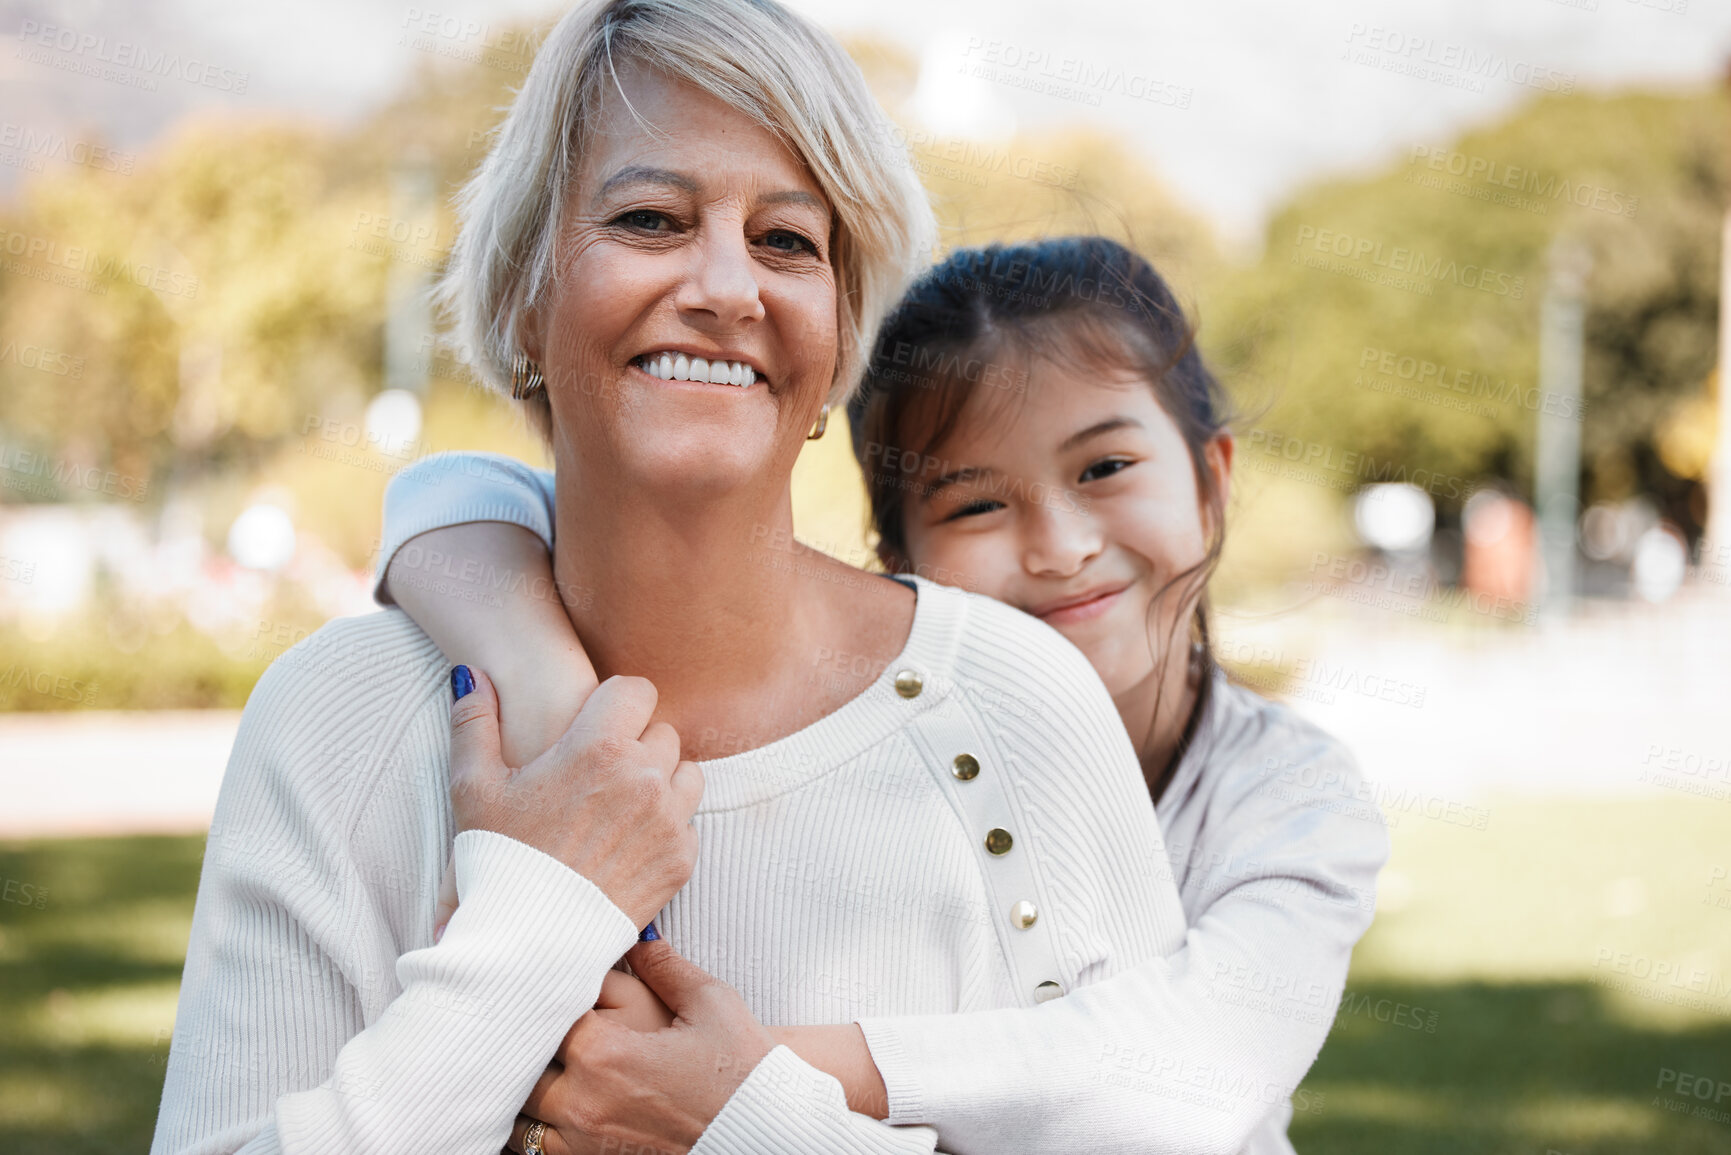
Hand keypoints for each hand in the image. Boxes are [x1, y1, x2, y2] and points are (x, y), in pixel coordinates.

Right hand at [447, 668, 701, 928]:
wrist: (527, 941)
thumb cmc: (498, 859)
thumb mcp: (474, 787)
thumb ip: (474, 723)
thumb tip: (472, 677)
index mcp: (598, 747)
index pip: (637, 690)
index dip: (618, 702)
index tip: (600, 723)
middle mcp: (643, 777)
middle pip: (662, 732)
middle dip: (636, 745)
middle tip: (601, 774)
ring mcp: (668, 819)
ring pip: (685, 773)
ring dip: (661, 781)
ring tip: (620, 804)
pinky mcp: (681, 859)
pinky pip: (688, 822)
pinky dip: (667, 827)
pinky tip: (628, 842)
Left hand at [507, 939, 774, 1154]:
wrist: (763, 1129)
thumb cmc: (739, 1066)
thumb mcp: (708, 1001)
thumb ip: (663, 964)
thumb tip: (638, 937)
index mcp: (604, 1051)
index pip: (542, 1013)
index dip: (548, 995)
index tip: (555, 983)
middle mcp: (583, 1101)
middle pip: (520, 1063)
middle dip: (530, 1041)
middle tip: (543, 1020)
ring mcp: (585, 1141)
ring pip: (520, 1112)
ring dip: (526, 1087)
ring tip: (542, 1063)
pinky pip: (536, 1149)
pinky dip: (535, 1127)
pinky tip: (554, 1104)